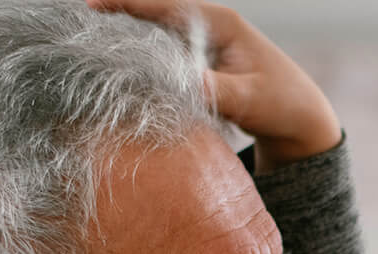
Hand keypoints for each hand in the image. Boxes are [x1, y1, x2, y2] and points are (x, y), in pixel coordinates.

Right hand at [86, 0, 340, 169]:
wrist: (301, 118)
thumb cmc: (281, 104)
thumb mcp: (249, 98)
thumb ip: (217, 90)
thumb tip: (183, 84)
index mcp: (219, 23)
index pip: (165, 5)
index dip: (127, 2)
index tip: (92, 3)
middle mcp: (207, 26)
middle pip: (152, 14)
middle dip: (116, 15)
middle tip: (75, 25)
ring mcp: (201, 43)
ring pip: (155, 34)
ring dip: (124, 36)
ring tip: (84, 42)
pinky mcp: (198, 62)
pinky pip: (162, 53)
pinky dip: (140, 57)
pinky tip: (115, 68)